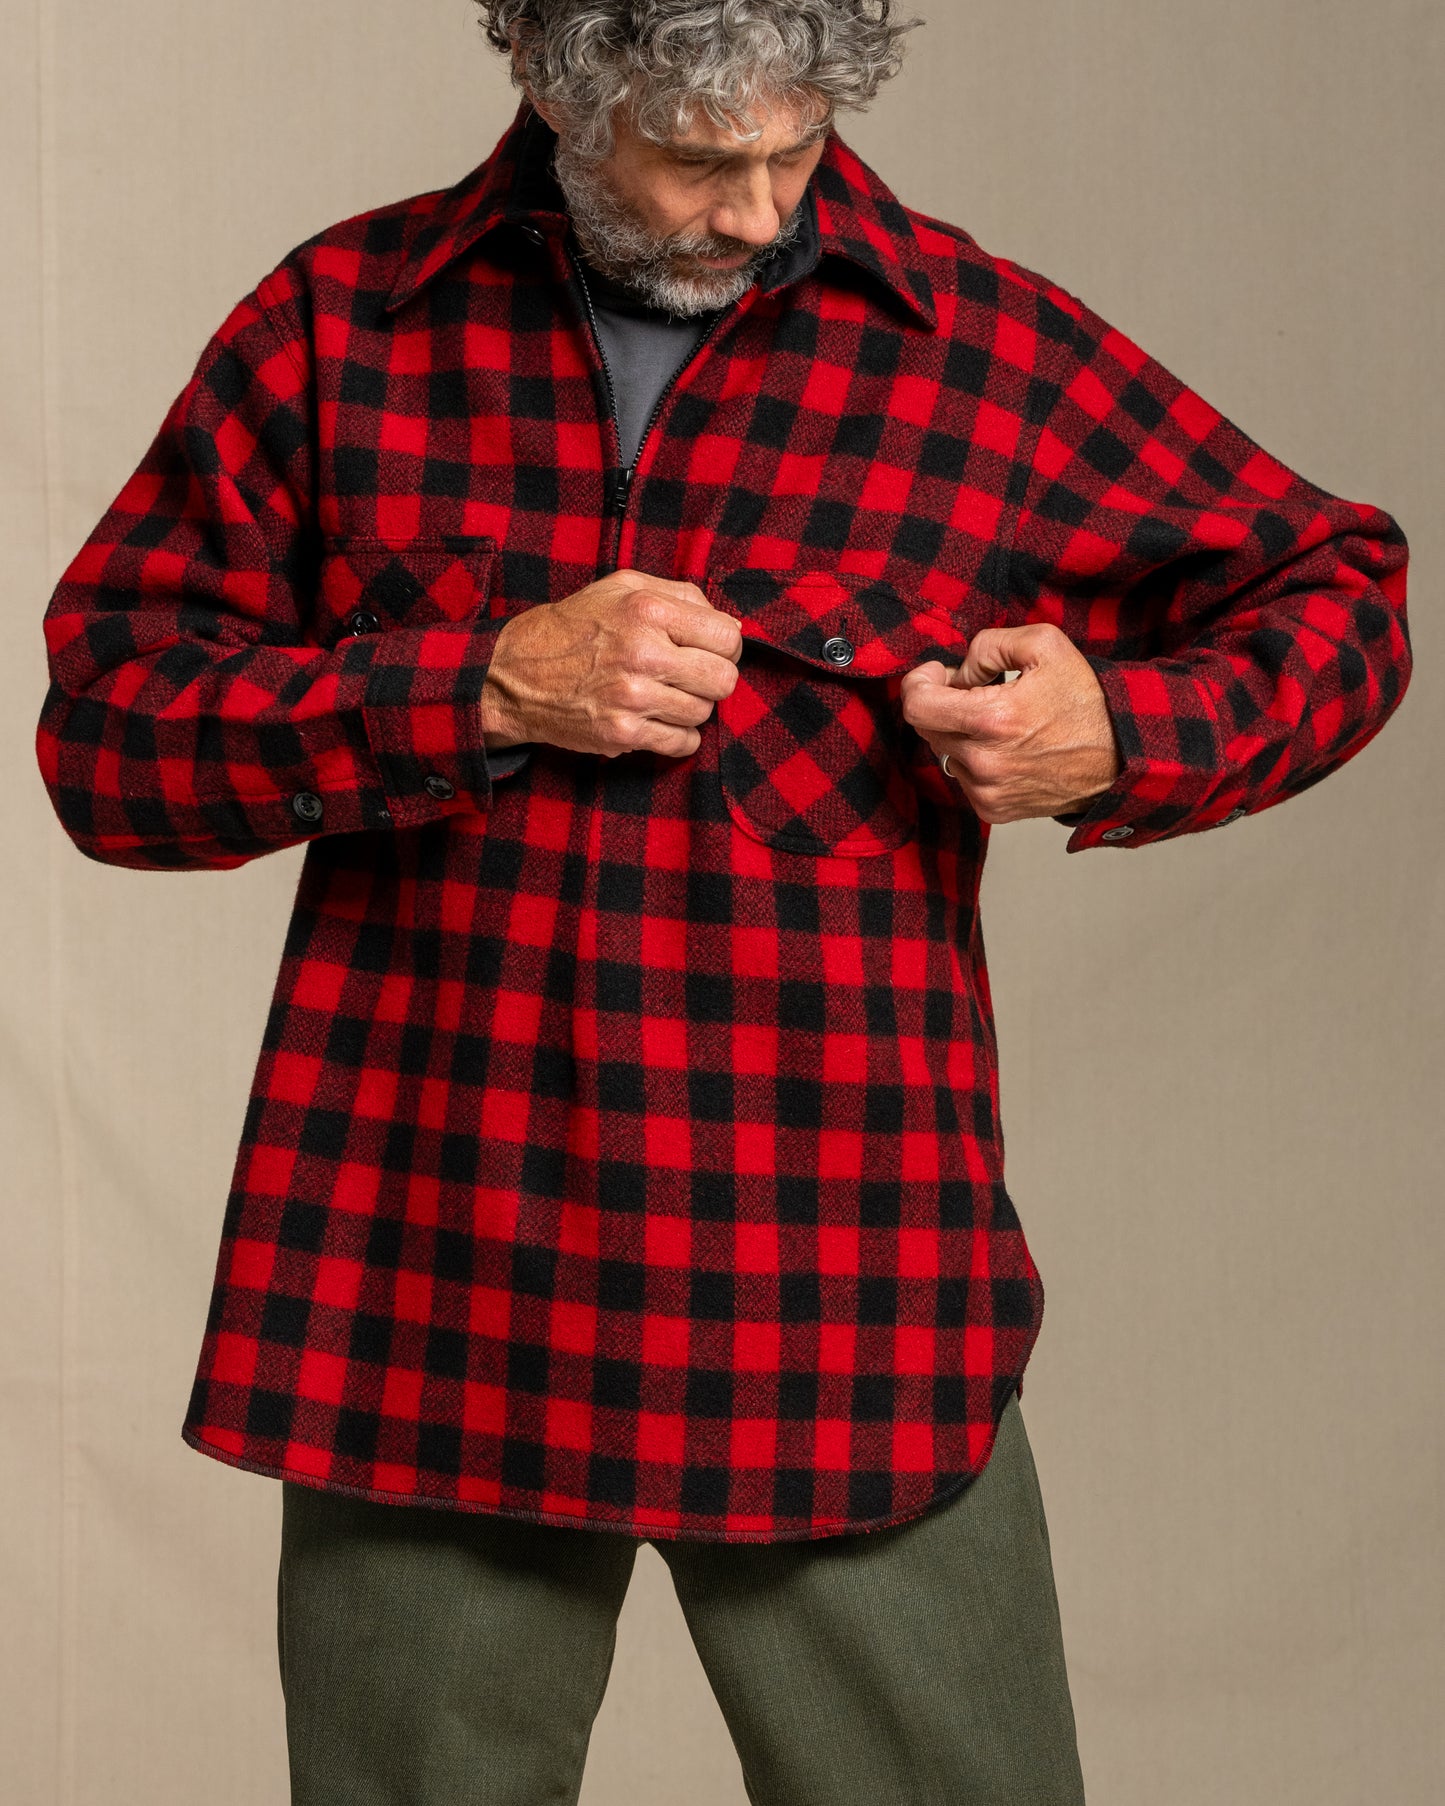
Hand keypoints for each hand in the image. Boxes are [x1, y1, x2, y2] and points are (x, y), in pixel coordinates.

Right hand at [479, 570, 742, 759]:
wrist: (515, 674)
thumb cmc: (575, 627)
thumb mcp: (623, 587)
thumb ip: (681, 596)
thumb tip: (732, 625)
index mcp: (647, 610)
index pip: (728, 637)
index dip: (725, 648)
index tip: (709, 652)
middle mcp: (642, 652)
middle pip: (724, 680)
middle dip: (713, 680)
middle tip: (690, 677)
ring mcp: (632, 696)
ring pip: (704, 713)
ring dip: (690, 708)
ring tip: (662, 695)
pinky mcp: (622, 733)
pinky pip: (682, 743)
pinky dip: (677, 736)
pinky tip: (657, 720)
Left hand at [899, 623, 1120, 822]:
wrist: (1123, 756)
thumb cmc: (1087, 699)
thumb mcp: (1045, 645)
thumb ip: (989, 645)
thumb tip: (960, 674)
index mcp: (992, 720)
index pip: (916, 705)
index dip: (920, 682)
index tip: (940, 674)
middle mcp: (984, 763)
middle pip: (925, 727)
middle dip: (942, 703)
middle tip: (975, 691)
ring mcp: (987, 791)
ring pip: (943, 752)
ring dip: (958, 732)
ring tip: (998, 721)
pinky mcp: (994, 810)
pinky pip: (962, 777)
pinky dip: (974, 759)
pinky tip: (1006, 748)